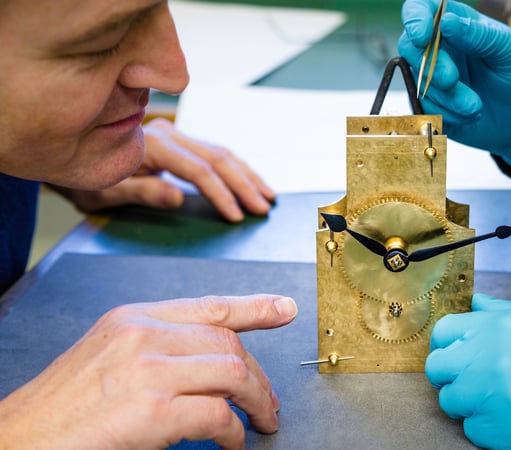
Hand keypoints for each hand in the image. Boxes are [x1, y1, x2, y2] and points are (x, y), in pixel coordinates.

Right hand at [0, 294, 296, 448]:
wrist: (17, 443)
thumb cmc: (62, 411)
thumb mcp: (109, 361)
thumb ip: (157, 351)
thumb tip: (208, 367)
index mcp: (132, 319)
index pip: (208, 306)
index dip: (254, 307)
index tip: (284, 308)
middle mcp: (142, 334)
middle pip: (227, 342)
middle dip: (257, 373)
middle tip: (267, 401)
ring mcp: (147, 369)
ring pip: (232, 372)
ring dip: (255, 401)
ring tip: (260, 422)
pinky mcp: (152, 409)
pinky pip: (218, 414)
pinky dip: (234, 431)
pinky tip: (232, 442)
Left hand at [54, 119, 275, 221]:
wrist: (73, 154)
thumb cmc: (86, 180)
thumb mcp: (104, 193)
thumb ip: (142, 192)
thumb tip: (178, 197)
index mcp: (152, 145)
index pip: (197, 170)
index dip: (220, 194)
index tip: (236, 216)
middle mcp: (169, 133)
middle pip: (217, 158)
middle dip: (243, 185)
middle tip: (262, 209)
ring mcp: (177, 135)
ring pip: (223, 153)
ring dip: (248, 176)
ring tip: (268, 197)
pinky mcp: (182, 142)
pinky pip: (217, 153)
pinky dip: (239, 169)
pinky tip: (253, 182)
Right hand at [398, 0, 510, 168]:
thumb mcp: (508, 49)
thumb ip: (477, 34)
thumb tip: (446, 22)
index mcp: (457, 24)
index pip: (422, 9)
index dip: (415, 19)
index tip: (422, 36)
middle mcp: (441, 48)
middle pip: (410, 47)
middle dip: (429, 66)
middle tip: (451, 80)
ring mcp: (435, 78)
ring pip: (418, 81)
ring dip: (445, 96)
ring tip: (475, 106)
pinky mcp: (435, 106)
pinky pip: (424, 108)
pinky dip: (444, 113)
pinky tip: (469, 116)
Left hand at [426, 293, 510, 448]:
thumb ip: (504, 315)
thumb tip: (476, 305)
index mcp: (503, 325)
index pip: (445, 331)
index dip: (449, 343)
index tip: (459, 352)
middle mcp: (491, 358)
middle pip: (439, 369)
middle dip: (453, 374)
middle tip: (477, 380)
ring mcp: (498, 398)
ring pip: (452, 404)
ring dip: (470, 403)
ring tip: (504, 400)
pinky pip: (475, 432)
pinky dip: (489, 429)